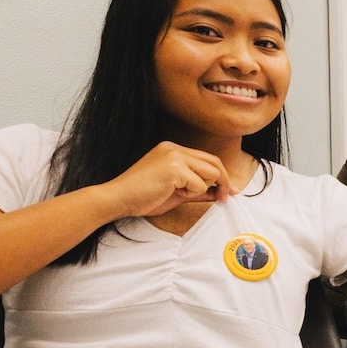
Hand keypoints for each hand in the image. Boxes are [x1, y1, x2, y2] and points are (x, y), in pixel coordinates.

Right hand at [104, 141, 224, 217]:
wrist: (118, 199)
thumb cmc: (143, 197)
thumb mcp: (176, 191)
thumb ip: (197, 189)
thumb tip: (218, 193)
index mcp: (173, 150)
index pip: (207, 158)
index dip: (220, 175)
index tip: (228, 191)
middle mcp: (174, 148)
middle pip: (214, 162)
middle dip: (222, 181)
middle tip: (223, 198)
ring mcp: (174, 156)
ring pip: (210, 173)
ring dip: (201, 188)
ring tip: (179, 193)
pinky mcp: (174, 168)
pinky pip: (199, 184)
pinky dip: (191, 193)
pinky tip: (172, 192)